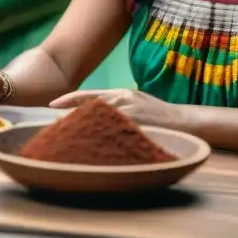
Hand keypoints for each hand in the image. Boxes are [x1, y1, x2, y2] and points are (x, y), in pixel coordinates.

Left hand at [50, 89, 182, 128]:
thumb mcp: (135, 102)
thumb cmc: (158, 114)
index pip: (88, 95)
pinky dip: (103, 136)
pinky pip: (116, 131)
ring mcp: (132, 112)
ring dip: (83, 125)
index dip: (68, 100)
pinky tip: (91, 143)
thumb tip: (91, 111)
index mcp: (121, 93)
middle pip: (90, 105)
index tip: (50, 105)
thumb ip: (116, 105)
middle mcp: (124, 99)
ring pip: (100, 117)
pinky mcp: (140, 125)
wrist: (187, 121)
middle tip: (52, 124)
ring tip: (65, 134)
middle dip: (71, 114)